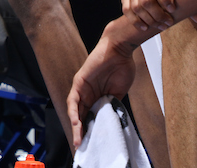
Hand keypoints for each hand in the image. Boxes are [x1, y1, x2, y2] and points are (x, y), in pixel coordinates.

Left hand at [68, 33, 136, 148]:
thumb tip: (112, 120)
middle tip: (82, 147)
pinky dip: (74, 111)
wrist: (119, 49)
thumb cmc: (122, 67)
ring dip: (76, 126)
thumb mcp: (119, 92)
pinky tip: (76, 122)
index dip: (91, 129)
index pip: (91, 116)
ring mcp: (82, 88)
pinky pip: (74, 99)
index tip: (92, 143)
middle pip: (82, 116)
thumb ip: (113, 105)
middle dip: (81, 132)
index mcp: (98, 97)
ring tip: (79, 139)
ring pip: (76, 110)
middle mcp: (88, 93)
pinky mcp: (79, 81)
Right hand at [121, 0, 175, 32]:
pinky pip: (127, 10)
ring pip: (137, 7)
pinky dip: (135, 21)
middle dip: (157, 15)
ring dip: (148, 20)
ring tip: (159, 27)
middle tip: (167, 24)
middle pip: (146, 0)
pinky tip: (145, 27)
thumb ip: (192, 5)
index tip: (172, 9)